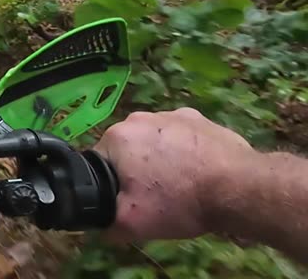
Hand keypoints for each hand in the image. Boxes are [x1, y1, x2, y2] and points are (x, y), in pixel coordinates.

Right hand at [95, 107, 254, 242]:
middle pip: (128, 149)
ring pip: (154, 140)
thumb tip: (98, 221)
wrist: (239, 188)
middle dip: (136, 169)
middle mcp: (139, 118)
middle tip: (156, 194)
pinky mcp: (199, 118)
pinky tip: (199, 170)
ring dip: (160, 157)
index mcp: (117, 137)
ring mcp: (172, 114)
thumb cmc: (180, 202)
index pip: (101, 162)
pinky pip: (181, 135)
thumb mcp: (132, 223)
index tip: (131, 199)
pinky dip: (185, 149)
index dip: (113, 184)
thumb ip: (105, 221)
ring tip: (181, 183)